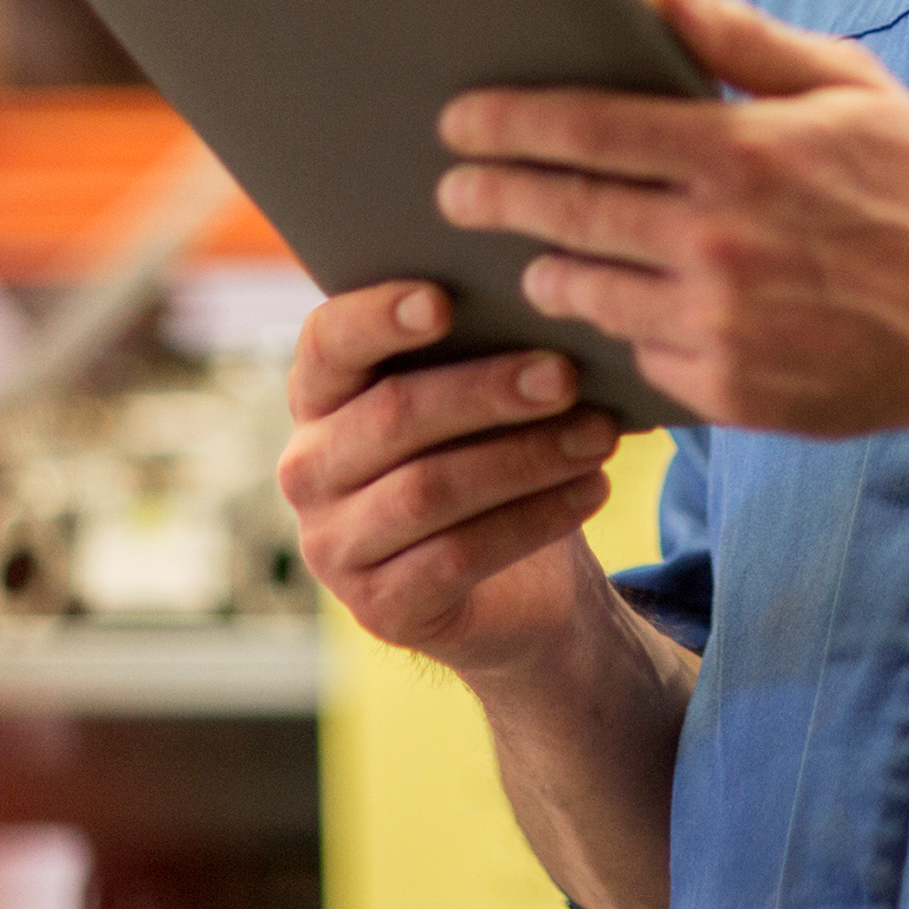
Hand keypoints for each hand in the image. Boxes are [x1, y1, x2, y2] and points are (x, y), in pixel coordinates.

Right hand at [278, 279, 625, 678]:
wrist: (514, 586)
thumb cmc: (493, 455)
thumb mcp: (481, 401)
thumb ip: (483, 352)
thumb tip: (546, 312)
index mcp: (321, 396)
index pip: (327, 343)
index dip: (377, 318)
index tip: (444, 300)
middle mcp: (309, 469)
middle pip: (392, 416)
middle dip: (487, 391)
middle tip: (567, 374)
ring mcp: (333, 546)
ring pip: (428, 490)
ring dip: (525, 458)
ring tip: (599, 434)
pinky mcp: (378, 608)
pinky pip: (458, 556)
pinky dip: (534, 518)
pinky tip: (593, 488)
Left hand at [437, 0, 908, 437]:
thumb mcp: (849, 89)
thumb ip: (741, 38)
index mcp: (742, 153)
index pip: (588, 128)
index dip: (510, 121)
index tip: (460, 119)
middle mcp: (718, 242)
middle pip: (564, 212)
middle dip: (493, 195)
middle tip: (453, 189)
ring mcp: (719, 324)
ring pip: (587, 293)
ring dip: (546, 268)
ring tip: (529, 254)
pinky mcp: (728, 392)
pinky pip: (641, 356)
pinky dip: (621, 332)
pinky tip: (613, 315)